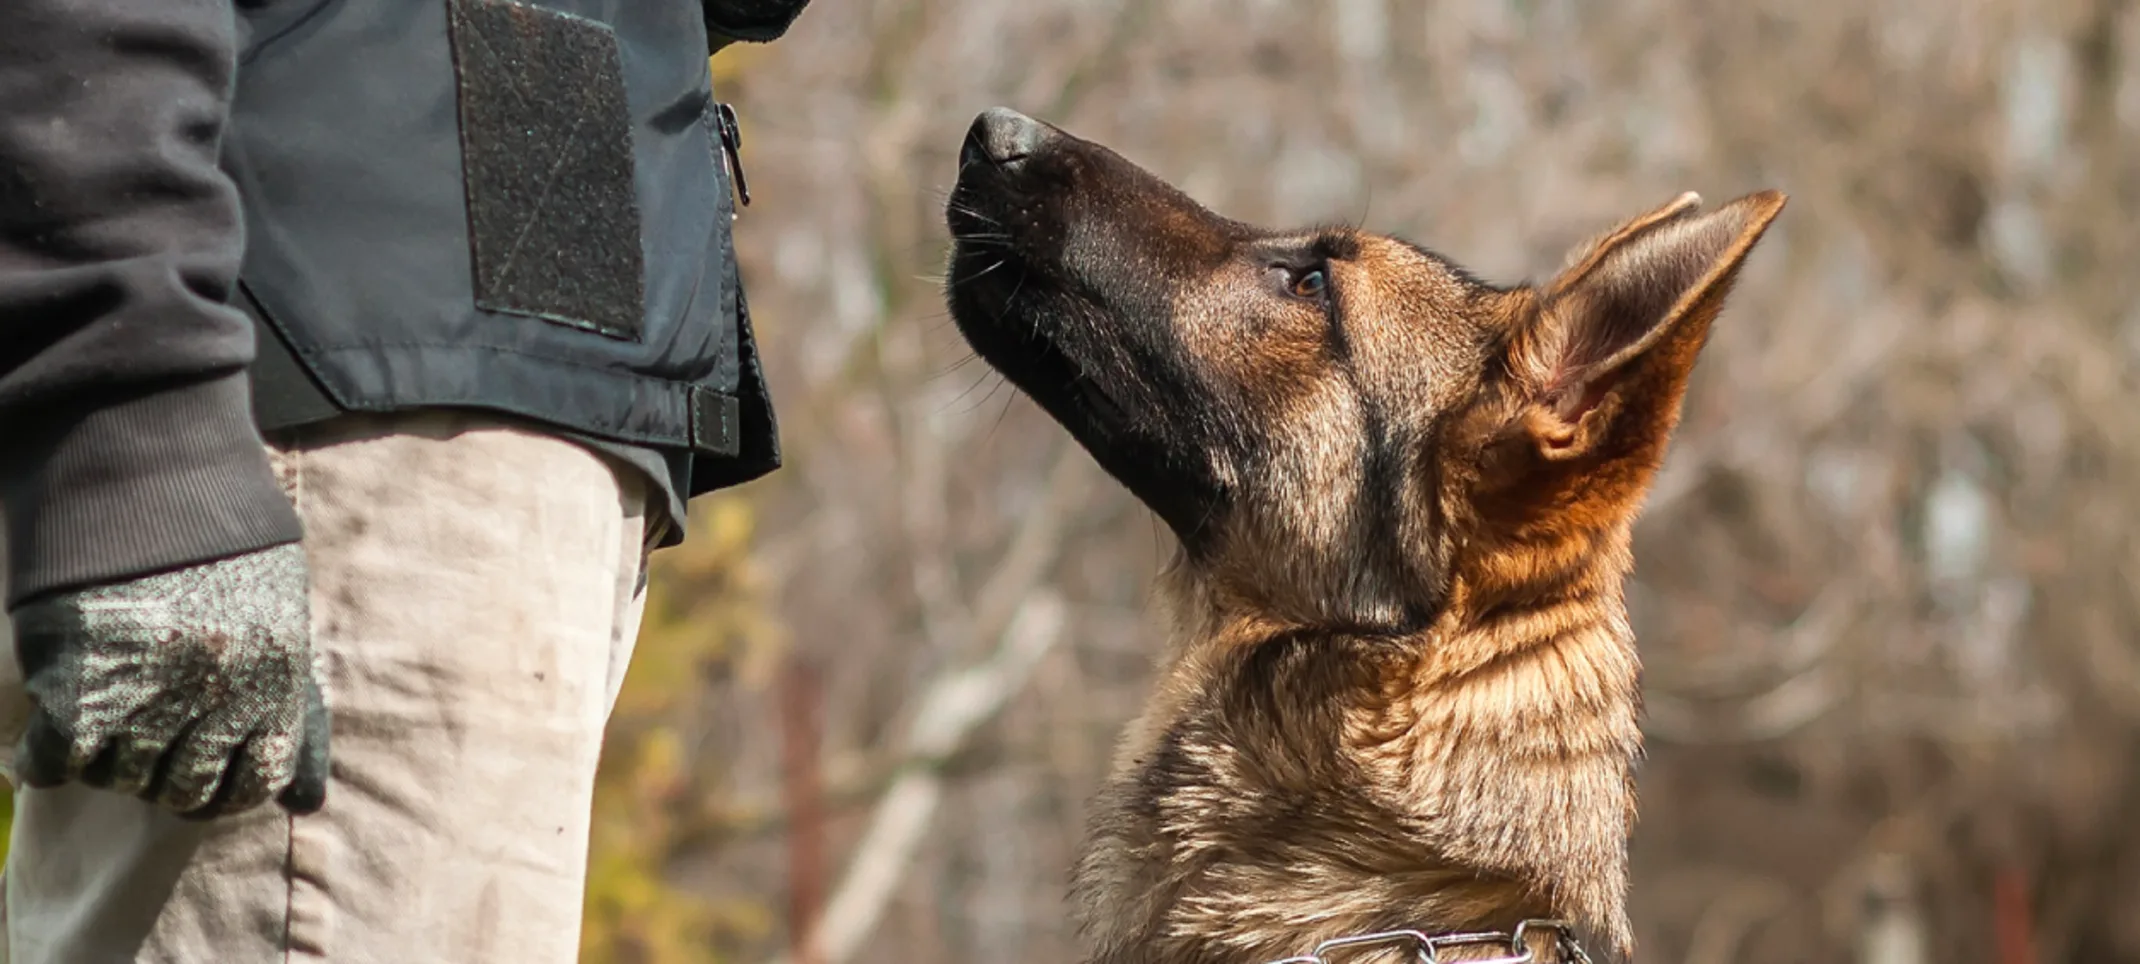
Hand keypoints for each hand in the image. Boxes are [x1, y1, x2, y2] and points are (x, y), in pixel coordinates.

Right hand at [7, 543, 329, 817]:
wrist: (145, 475)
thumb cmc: (219, 547)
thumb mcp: (283, 620)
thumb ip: (300, 711)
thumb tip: (307, 804)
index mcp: (276, 680)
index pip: (256, 783)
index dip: (223, 788)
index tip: (198, 774)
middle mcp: (220, 697)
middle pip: (182, 789)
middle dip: (162, 775)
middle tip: (142, 739)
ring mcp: (151, 697)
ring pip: (119, 778)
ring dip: (106, 760)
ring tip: (103, 714)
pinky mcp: (81, 689)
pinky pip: (57, 763)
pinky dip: (47, 759)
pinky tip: (52, 731)